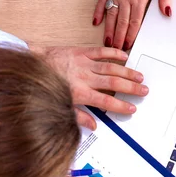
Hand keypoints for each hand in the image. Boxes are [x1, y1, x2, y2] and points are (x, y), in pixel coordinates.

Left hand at [34, 46, 148, 129]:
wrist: (32, 63)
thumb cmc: (44, 85)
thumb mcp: (60, 105)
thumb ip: (78, 116)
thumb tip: (93, 126)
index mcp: (80, 93)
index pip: (106, 102)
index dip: (121, 106)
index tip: (132, 108)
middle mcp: (84, 77)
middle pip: (114, 84)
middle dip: (131, 88)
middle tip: (143, 91)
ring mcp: (84, 63)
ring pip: (111, 68)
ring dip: (127, 72)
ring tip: (139, 76)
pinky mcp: (81, 51)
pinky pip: (101, 51)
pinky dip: (114, 53)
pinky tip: (125, 55)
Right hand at [93, 0, 171, 50]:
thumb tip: (168, 13)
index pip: (135, 23)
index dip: (131, 36)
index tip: (128, 46)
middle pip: (122, 23)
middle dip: (119, 38)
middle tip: (116, 50)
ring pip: (111, 16)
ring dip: (108, 30)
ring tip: (106, 42)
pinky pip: (101, 2)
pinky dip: (98, 13)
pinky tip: (96, 22)